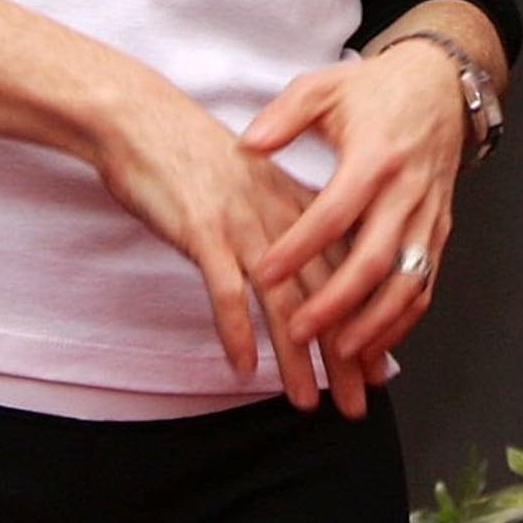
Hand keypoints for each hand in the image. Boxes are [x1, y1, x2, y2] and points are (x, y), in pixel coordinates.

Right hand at [88, 82, 336, 410]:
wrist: (143, 121)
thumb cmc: (193, 158)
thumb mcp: (253, 186)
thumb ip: (283, 225)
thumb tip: (306, 275)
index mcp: (295, 206)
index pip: (343, 274)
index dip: (363, 325)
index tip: (378, 369)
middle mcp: (278, 218)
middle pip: (322, 296)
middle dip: (343, 357)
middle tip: (357, 402)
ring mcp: (242, 224)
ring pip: (281, 302)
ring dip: (295, 358)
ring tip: (306, 401)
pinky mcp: (203, 231)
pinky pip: (225, 291)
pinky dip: (235, 331)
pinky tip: (243, 368)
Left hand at [242, 38, 478, 417]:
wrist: (440, 86)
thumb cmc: (376, 91)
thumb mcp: (325, 87)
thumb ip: (285, 115)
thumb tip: (248, 145)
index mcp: (375, 155)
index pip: (335, 211)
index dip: (299, 246)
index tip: (265, 272)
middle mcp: (407, 191)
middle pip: (375, 259)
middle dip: (336, 302)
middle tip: (298, 330)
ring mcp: (428, 215)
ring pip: (408, 282)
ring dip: (375, 323)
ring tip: (339, 351)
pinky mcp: (440, 230)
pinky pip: (426, 284)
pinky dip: (402, 320)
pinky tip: (373, 342)